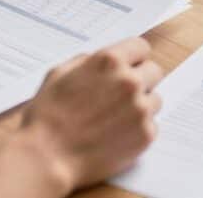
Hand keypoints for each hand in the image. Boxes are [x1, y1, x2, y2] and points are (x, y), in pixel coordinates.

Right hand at [18, 37, 162, 191]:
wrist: (47, 156)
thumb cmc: (48, 116)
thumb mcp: (59, 74)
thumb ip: (86, 62)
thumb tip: (99, 60)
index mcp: (109, 61)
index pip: (141, 47)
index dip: (133, 57)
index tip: (129, 66)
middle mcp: (129, 82)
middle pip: (154, 71)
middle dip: (141, 79)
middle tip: (122, 94)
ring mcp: (140, 109)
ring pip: (155, 99)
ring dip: (141, 105)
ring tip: (115, 117)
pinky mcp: (145, 135)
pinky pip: (152, 125)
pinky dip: (138, 129)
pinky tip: (115, 134)